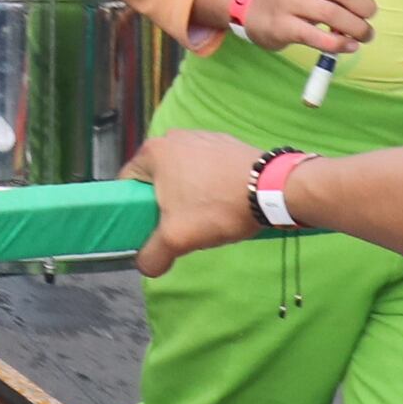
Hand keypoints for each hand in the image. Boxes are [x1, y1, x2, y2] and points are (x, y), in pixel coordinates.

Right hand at [122, 128, 268, 277]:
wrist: (274, 190)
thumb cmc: (218, 207)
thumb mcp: (177, 238)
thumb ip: (152, 255)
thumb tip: (145, 266)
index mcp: (152, 152)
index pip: (128, 184)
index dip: (136, 210)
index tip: (153, 226)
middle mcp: (173, 137)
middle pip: (158, 179)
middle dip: (168, 203)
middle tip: (184, 224)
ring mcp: (202, 137)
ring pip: (184, 174)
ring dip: (191, 194)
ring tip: (210, 215)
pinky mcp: (226, 142)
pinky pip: (208, 167)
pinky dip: (213, 184)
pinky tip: (227, 201)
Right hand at [235, 0, 386, 56]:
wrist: (254, 7)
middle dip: (366, 7)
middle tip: (369, 16)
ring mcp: (288, 0)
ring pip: (334, 15)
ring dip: (358, 29)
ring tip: (365, 35)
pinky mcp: (282, 26)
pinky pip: (319, 38)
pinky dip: (340, 44)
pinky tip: (349, 45)